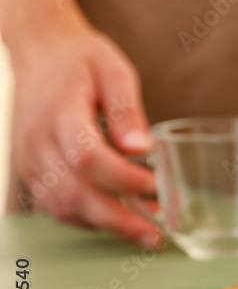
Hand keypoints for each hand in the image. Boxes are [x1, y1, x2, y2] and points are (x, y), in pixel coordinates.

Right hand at [8, 15, 161, 244]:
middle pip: (74, 192)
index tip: (154, 184)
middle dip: (118, 219)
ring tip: (145, 233)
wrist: (40, 54)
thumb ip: (128, 109)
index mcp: (60, 112)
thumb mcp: (113, 70)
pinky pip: (56, 206)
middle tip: (155, 234)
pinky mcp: (33, 171)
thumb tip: (143, 148)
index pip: (87, 156)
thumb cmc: (81, 61)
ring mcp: (31, 160)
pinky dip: (87, 219)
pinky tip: (120, 220)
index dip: (122, 177)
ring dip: (105, 225)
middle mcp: (39, 141)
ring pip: (63, 206)